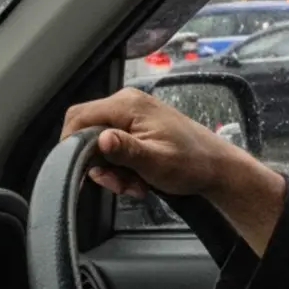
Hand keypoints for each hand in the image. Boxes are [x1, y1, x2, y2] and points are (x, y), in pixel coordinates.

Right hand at [62, 88, 243, 198]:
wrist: (217, 167)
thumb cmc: (192, 163)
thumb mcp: (157, 162)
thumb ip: (126, 150)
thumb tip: (101, 138)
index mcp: (128, 106)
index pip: (79, 117)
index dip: (71, 145)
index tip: (81, 171)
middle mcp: (126, 104)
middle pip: (87, 131)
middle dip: (98, 163)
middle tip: (117, 183)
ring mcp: (132, 116)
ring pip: (100, 144)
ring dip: (112, 170)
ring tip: (134, 184)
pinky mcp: (136, 128)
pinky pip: (115, 148)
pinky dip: (122, 167)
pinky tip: (139, 179)